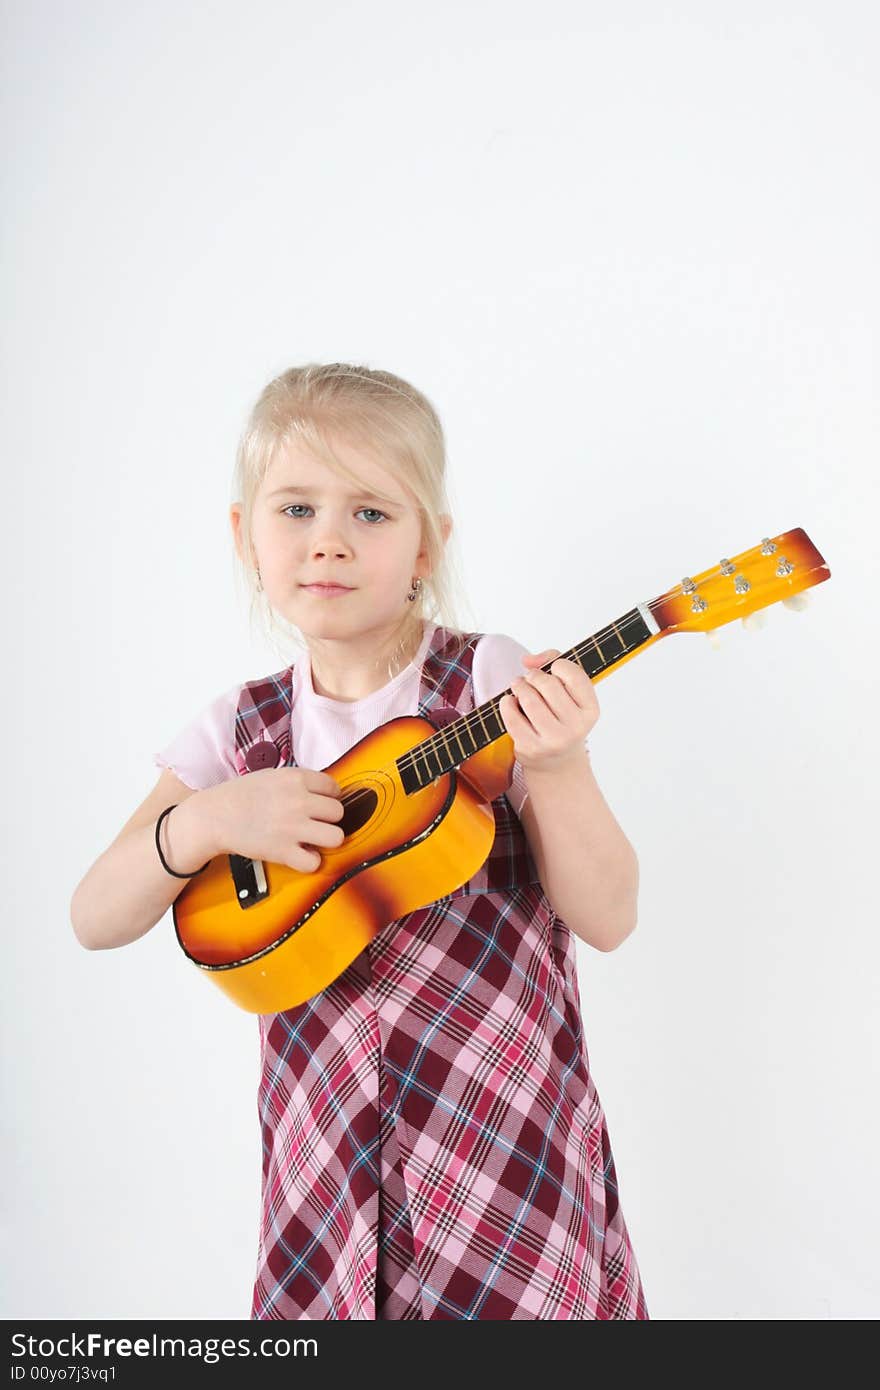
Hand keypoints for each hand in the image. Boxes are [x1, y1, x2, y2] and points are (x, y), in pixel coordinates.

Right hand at [208, 767, 345, 870]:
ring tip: (312, 839)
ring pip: (336, 837)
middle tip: (314, 822)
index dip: (329, 797)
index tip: (321, 804)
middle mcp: (298, 801)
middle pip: (338, 812)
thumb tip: (324, 793)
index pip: (334, 788)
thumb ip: (298, 782)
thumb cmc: (240, 795)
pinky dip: (310, 862)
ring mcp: (292, 827)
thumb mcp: (272, 776)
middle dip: (328, 818)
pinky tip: (300, 854)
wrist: (214, 816)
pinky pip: (314, 862)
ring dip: (326, 840)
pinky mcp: (283, 851)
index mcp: (295, 778)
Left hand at [498, 648, 597, 772]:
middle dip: (534, 676)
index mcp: (590, 710)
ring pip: (529, 699)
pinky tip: (510, 702)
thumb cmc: (562, 716)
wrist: (557, 761)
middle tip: (530, 678)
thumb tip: (528, 660)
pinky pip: (512, 717)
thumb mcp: (569, 691)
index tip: (553, 670)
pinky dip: (506, 704)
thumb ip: (553, 661)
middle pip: (548, 684)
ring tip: (518, 687)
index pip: (574, 674)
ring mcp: (554, 740)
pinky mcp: (531, 748)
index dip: (558, 665)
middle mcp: (576, 727)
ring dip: (519, 686)